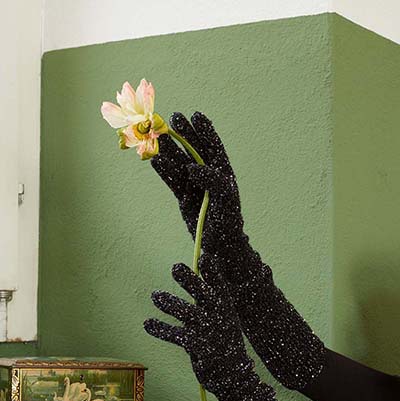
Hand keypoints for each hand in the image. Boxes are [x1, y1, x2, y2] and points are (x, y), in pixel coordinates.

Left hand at [143, 255, 256, 400]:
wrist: (235, 378)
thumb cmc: (225, 344)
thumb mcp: (223, 320)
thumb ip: (210, 301)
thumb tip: (199, 278)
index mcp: (227, 309)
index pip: (221, 286)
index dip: (213, 272)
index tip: (205, 258)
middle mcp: (220, 318)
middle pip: (204, 294)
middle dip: (190, 280)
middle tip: (176, 267)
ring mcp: (209, 332)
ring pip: (186, 312)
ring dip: (169, 303)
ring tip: (155, 295)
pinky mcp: (198, 347)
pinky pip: (175, 334)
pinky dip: (160, 328)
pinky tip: (148, 323)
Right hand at [152, 113, 251, 264]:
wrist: (220, 246)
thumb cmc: (227, 221)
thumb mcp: (224, 198)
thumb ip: (212, 179)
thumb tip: (193, 166)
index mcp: (223, 172)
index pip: (213, 146)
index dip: (204, 130)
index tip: (196, 115)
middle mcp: (208, 176)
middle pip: (193, 150)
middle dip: (184, 134)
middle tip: (173, 117)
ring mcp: (194, 186)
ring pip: (179, 163)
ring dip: (169, 150)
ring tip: (157, 137)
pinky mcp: (184, 198)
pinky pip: (172, 180)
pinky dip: (164, 170)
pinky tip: (155, 160)